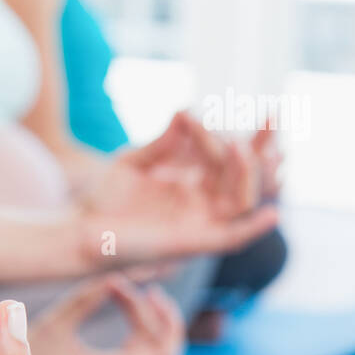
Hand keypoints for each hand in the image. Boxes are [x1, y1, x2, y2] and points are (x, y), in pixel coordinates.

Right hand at [27, 275, 184, 354]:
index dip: (160, 318)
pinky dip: (136, 333)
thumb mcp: (55, 323)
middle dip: (163, 320)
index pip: (161, 352)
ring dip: (149, 324)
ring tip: (137, 294)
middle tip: (152, 291)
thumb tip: (118, 274)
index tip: (131, 289)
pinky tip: (125, 311)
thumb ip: (88, 298)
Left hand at [76, 114, 277, 264]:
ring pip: (242, 198)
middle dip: (262, 144)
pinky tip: (271, 214)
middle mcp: (202, 199)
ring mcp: (201, 221)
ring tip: (242, 147)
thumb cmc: (104, 199)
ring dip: (250, 173)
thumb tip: (186, 110)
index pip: (222, 151)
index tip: (194, 112)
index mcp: (191, 178)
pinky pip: (232, 238)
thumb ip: (162, 143)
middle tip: (274, 116)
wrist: (80, 231)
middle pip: (245, 172)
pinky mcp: (194, 243)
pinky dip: (252, 228)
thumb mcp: (133, 164)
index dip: (217, 130)